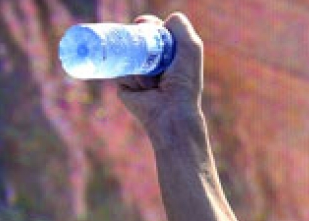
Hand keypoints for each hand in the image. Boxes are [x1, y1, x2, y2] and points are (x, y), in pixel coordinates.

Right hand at [117, 13, 203, 135]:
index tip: (144, 23)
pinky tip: (141, 85)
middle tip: (137, 34)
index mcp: (167, 54)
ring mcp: (136, 73)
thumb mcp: (191, 48)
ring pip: (124, 54)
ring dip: (133, 56)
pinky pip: (117, 71)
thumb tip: (163, 21)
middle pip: (134, 39)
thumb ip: (181, 28)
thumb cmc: (184, 81)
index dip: (146, 25)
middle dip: (135, 35)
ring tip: (148, 72)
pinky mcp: (124, 85)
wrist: (171, 111)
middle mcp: (151, 62)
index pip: (151, 31)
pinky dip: (127, 73)